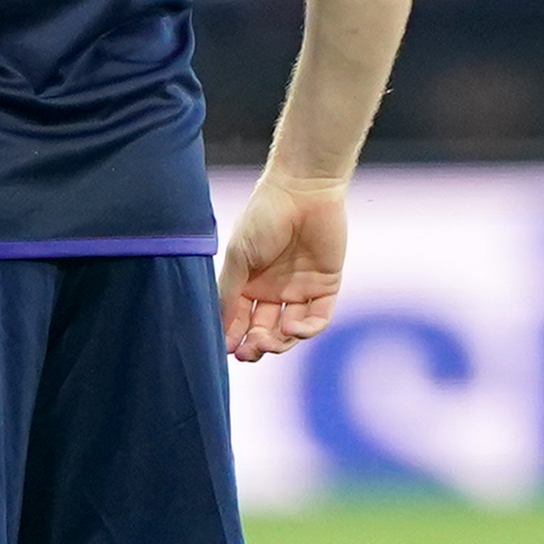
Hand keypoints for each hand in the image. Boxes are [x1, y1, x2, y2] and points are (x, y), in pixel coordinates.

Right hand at [219, 173, 347, 363]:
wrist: (302, 190)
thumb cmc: (263, 217)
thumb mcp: (238, 256)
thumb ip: (229, 292)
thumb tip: (217, 326)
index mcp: (249, 283)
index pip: (239, 320)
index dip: (233, 337)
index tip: (226, 349)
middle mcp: (273, 290)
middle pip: (263, 331)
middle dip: (255, 346)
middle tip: (247, 352)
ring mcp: (300, 290)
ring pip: (289, 331)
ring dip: (278, 342)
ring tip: (266, 343)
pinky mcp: (325, 287)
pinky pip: (317, 318)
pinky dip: (305, 330)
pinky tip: (291, 329)